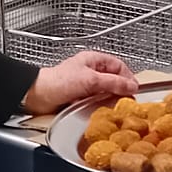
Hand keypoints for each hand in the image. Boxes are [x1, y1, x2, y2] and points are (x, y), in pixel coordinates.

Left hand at [22, 50, 140, 115]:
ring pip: (105, 92)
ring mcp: (85, 85)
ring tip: (115, 107)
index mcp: (93, 60)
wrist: (37, 96)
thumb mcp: (90, 80)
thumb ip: (113, 82)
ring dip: (110, 100)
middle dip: (120, 90)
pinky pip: (96, 102)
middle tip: (127, 101)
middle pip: (113, 80)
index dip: (128, 77)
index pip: (118, 66)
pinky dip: (100, 106)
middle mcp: (89, 71)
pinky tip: (102, 111)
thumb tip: (131, 86)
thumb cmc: (57, 82)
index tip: (134, 89)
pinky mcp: (80, 98)